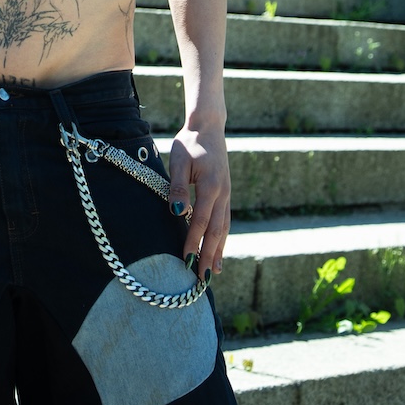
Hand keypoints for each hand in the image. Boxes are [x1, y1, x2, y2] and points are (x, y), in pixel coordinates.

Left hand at [167, 124, 230, 281]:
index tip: (186, 260)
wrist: (208, 127)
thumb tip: (177, 212)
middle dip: (208, 254)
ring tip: (213, 272)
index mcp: (210, 185)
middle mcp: (223, 193)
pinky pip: (226, 220)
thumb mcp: (179, 160)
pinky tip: (219, 250)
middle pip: (216, 230)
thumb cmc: (190, 143)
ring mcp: (227, 194)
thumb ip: (178, 187)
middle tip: (201, 278)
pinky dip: (222, 238)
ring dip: (218, 250)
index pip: (200, 220)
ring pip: (224, 228)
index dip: (193, 241)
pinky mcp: (226, 193)